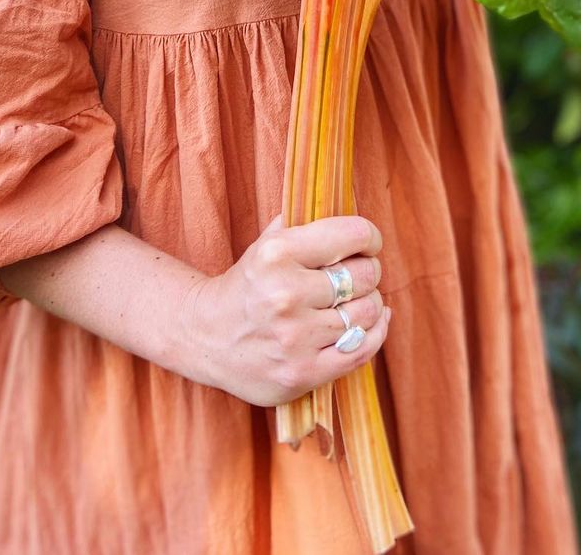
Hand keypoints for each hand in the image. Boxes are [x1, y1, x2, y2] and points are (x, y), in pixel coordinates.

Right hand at [187, 213, 391, 406]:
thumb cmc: (248, 283)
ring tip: (354, 301)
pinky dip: (375, 334)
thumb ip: (305, 221)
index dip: (370, 237)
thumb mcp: (266, 241)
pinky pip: (362, 350)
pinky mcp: (302, 373)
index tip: (367, 243)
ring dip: (370, 304)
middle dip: (368, 272)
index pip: (353, 234)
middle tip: (358, 275)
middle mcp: (285, 294)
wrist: (204, 336)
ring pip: (367, 313)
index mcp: (277, 253)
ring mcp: (294, 338)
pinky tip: (369, 324)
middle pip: (364, 276)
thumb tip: (349, 207)